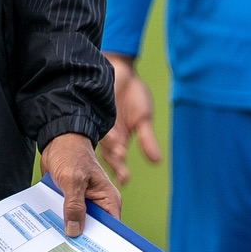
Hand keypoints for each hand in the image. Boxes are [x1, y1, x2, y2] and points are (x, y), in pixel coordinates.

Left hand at [41, 132, 120, 236]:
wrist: (56, 140)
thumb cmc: (71, 153)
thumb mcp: (73, 180)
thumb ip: (75, 205)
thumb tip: (75, 231)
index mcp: (108, 200)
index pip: (111, 229)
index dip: (103, 243)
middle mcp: (98, 205)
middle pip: (93, 230)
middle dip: (82, 240)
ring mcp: (83, 204)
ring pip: (77, 225)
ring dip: (67, 232)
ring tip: (57, 249)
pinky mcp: (69, 202)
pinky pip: (65, 217)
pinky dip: (58, 222)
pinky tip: (49, 233)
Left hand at [99, 52, 162, 186]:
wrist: (123, 71)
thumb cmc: (133, 95)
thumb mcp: (143, 118)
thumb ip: (147, 139)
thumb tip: (156, 162)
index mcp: (118, 141)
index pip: (117, 161)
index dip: (120, 172)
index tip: (125, 180)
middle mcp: (106, 135)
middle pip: (108, 154)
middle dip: (115, 164)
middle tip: (122, 173)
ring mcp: (99, 121)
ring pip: (103, 140)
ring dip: (112, 148)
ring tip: (121, 153)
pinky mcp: (94, 108)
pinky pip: (97, 120)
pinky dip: (105, 129)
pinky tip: (112, 135)